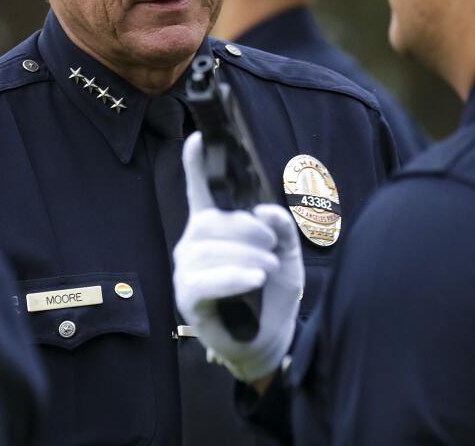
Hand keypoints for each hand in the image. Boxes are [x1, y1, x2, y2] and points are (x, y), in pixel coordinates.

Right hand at [172, 132, 303, 381]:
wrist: (271, 337)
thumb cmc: (273, 291)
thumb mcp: (287, 252)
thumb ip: (281, 226)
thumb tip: (265, 211)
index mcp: (215, 227)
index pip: (201, 190)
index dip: (196, 164)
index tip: (196, 137)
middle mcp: (194, 243)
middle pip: (213, 221)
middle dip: (248, 230)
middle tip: (272, 248)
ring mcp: (187, 270)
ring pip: (210, 248)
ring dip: (247, 256)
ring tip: (268, 270)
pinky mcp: (188, 297)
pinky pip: (204, 279)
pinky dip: (233, 276)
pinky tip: (254, 278)